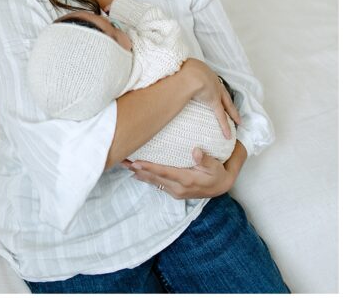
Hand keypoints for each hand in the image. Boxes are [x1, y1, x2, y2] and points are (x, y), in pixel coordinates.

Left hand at [121, 147, 238, 199]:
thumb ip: (206, 159)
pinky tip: (135, 173)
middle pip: (154, 177)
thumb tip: (196, 151)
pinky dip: (145, 178)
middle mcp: (178, 188)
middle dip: (137, 169)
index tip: (136, 163)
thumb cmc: (217, 173)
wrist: (221, 187)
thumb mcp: (216, 166)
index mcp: (187, 180)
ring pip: (153, 181)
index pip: (165, 172)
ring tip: (124, 165)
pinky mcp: (173, 191)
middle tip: (121, 161)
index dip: (149, 168)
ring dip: (138, 173)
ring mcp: (175, 191)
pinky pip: (156, 184)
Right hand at [181, 58, 239, 138]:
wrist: (189, 73)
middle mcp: (212, 80)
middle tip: (235, 110)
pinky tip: (228, 134)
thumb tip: (163, 79)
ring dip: (232, 113)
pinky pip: (220, 116)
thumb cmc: (181, 69)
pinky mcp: (214, 102)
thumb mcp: (178, 69)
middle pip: (223, 93)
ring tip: (237, 121)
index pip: (212, 82)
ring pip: (226, 105)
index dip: (215, 88)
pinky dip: (225, 126)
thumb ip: (173, 75)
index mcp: (204, 71)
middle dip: (229, 102)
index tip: (217, 92)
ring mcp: (215, 91)